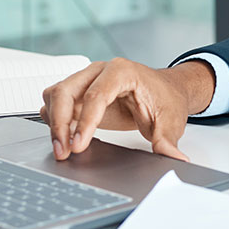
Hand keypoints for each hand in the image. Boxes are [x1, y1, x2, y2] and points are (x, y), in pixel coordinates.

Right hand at [40, 58, 214, 161]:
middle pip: (66, 91)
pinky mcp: (80, 91)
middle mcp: (100, 71)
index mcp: (123, 72)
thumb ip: (168, 141)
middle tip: (63, 152)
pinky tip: (63, 137)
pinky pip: (56, 100)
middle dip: (59, 123)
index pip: (95, 96)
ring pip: (56, 94)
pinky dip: (54, 118)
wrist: (166, 90)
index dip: (84, 123)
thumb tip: (174, 158)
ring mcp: (87, 79)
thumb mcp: (171, 122)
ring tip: (61, 148)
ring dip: (53, 121)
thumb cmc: (166, 99)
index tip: (78, 146)